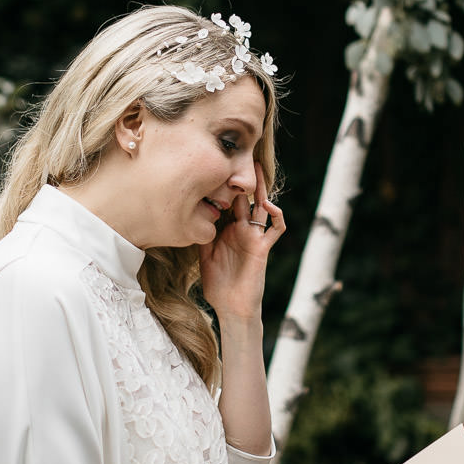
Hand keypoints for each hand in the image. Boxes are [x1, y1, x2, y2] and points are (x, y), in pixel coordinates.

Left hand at [198, 162, 284, 319]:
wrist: (232, 307)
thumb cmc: (218, 285)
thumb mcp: (203, 256)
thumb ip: (201, 235)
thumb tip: (187, 217)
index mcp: (228, 230)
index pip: (228, 202)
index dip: (224, 186)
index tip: (215, 167)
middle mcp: (242, 230)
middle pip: (245, 198)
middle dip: (244, 179)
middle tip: (240, 156)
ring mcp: (254, 237)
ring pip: (261, 207)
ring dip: (261, 189)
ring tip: (258, 170)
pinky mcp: (263, 248)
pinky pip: (276, 229)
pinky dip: (276, 215)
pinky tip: (267, 206)